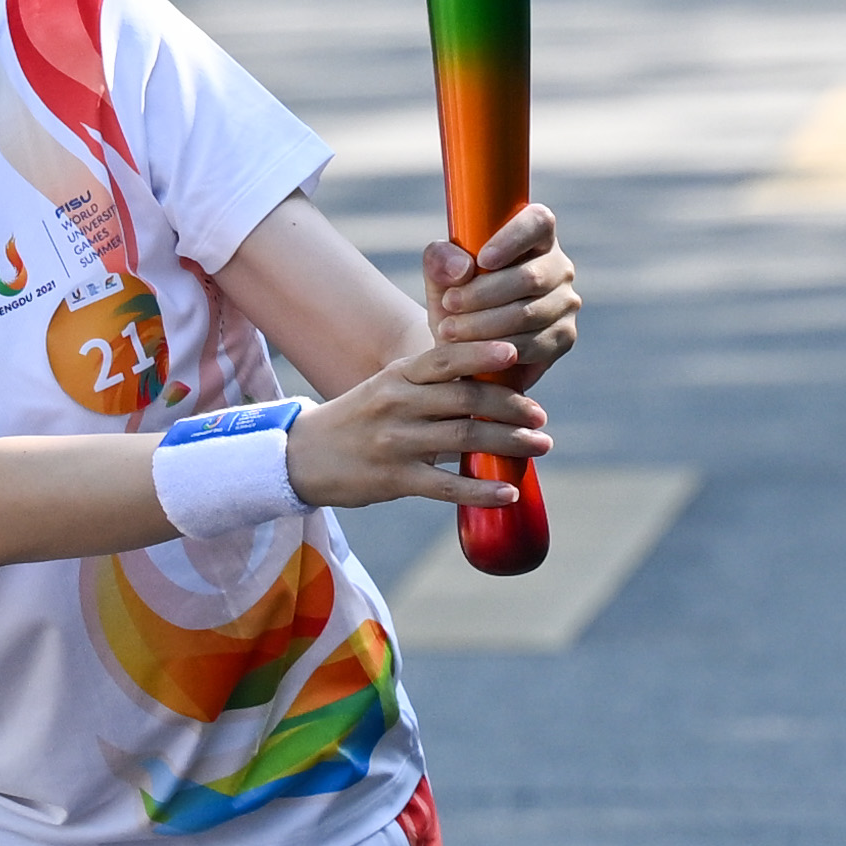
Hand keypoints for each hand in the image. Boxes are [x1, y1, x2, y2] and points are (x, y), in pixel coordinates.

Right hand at [282, 342, 552, 511]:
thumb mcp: (388, 387)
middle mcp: (396, 404)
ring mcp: (395, 442)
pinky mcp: (395, 479)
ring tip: (539, 447)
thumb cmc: (360, 417)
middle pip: (464, 399)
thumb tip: (492, 379)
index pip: (444, 358)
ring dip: (509, 443)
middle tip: (540, 416)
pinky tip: (509, 493)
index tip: (514, 353)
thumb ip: (431, 381)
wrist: (304, 457)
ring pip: (463, 438)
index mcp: (397, 376)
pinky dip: (481, 490)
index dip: (480, 353)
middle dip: (510, 406)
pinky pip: (446, 486)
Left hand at [422, 202, 579, 381]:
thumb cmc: (455, 297)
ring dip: (484, 324)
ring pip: (529, 313)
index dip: (513, 238)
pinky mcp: (565, 336)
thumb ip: (440, 260)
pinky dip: (499, 349)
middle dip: (483, 293)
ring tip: (451, 329)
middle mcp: (558, 266)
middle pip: (530, 277)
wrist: (463, 343)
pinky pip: (535, 344)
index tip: (482, 259)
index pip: (538, 221)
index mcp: (534, 236)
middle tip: (450, 304)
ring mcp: (565, 302)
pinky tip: (474, 350)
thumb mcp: (439, 275)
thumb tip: (462, 268)